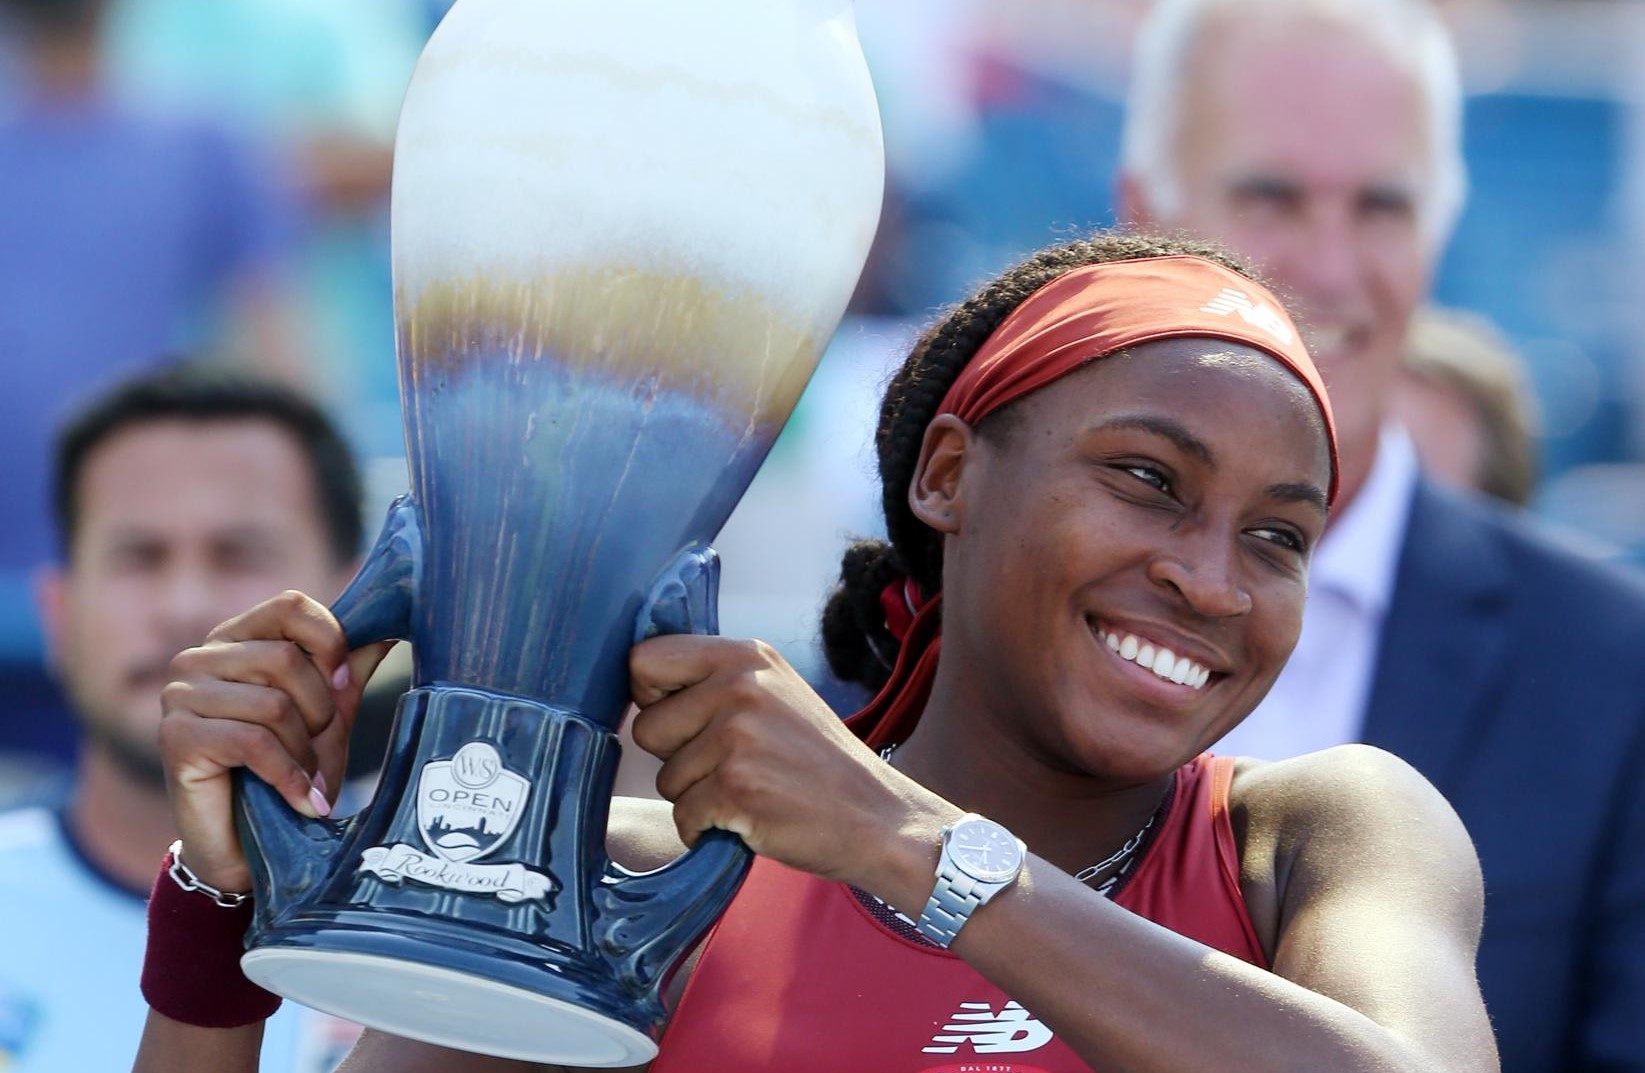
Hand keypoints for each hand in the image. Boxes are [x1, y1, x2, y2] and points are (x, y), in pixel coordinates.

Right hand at [158, 590, 393, 891]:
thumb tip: (386, 629)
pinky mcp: (175, 737)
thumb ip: (346, 671)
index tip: (346, 687)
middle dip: (322, 713)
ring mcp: (180, 696)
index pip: (291, 605)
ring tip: (311, 780)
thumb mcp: (327, 717)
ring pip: (274, 703)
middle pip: (286, 658)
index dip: (330, 643)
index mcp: (236, 639)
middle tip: (324, 753)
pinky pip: (254, 741)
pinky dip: (290, 776)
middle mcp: (199, 659)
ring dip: (306, 751)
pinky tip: (305, 800)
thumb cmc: (287, 773)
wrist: (243, 850)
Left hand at [628, 635, 955, 889]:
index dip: (650, 696)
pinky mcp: (736, 787)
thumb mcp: (775, 694)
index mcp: (746, 655)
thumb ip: (716, 681)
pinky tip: (750, 819)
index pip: (644, 659)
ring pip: (666, 778)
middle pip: (646, 727)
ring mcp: (737, 737)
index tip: (681, 719)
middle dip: (676, 757)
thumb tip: (638, 681)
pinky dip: (708, 830)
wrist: (878, 818)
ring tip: (751, 790)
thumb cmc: (817, 763)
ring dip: (697, 796)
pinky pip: (683, 816)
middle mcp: (739, 686)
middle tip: (732, 765)